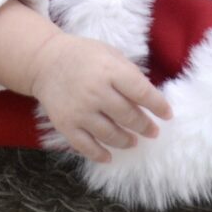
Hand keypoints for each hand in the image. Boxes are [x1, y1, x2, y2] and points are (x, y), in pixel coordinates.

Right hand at [27, 33, 172, 163]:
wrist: (45, 62)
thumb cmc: (84, 56)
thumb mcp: (109, 54)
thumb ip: (129, 74)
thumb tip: (150, 98)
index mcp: (109, 70)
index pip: (141, 91)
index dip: (157, 105)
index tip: (167, 115)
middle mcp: (95, 91)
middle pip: (128, 116)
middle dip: (144, 126)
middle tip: (153, 131)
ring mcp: (79, 110)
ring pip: (110, 134)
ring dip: (126, 141)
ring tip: (133, 141)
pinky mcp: (65, 124)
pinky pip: (86, 146)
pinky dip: (99, 154)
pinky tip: (109, 156)